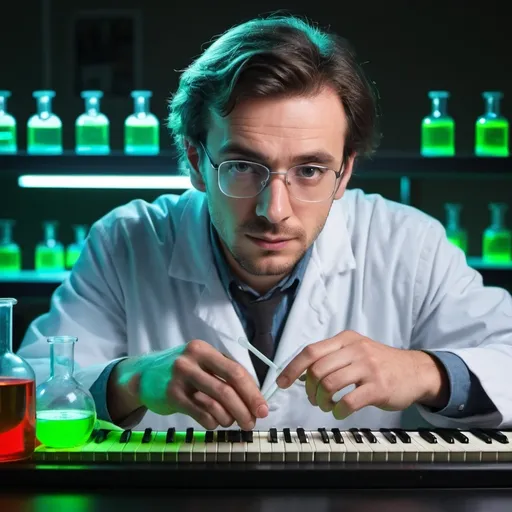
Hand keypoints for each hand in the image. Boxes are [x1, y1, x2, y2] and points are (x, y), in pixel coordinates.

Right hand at [111, 339, 268, 429]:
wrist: (143, 376)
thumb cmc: (181, 370)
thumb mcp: (201, 362)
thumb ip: (224, 373)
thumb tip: (253, 396)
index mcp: (204, 350)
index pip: (236, 371)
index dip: (252, 392)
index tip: (262, 408)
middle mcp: (192, 361)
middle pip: (227, 388)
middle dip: (245, 408)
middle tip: (252, 422)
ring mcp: (180, 378)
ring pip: (215, 404)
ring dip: (229, 418)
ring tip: (231, 422)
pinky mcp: (171, 396)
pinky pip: (201, 414)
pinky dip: (213, 422)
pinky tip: (214, 422)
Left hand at [276, 331, 448, 419]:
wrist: (415, 371)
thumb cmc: (380, 363)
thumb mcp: (356, 351)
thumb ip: (331, 357)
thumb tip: (302, 373)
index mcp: (345, 339)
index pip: (311, 351)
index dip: (292, 368)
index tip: (282, 382)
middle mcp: (355, 349)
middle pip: (317, 369)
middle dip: (310, 389)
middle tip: (315, 399)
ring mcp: (368, 368)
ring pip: (330, 384)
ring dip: (323, 401)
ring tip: (328, 406)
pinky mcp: (378, 387)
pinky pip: (348, 401)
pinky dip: (338, 411)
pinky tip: (340, 412)